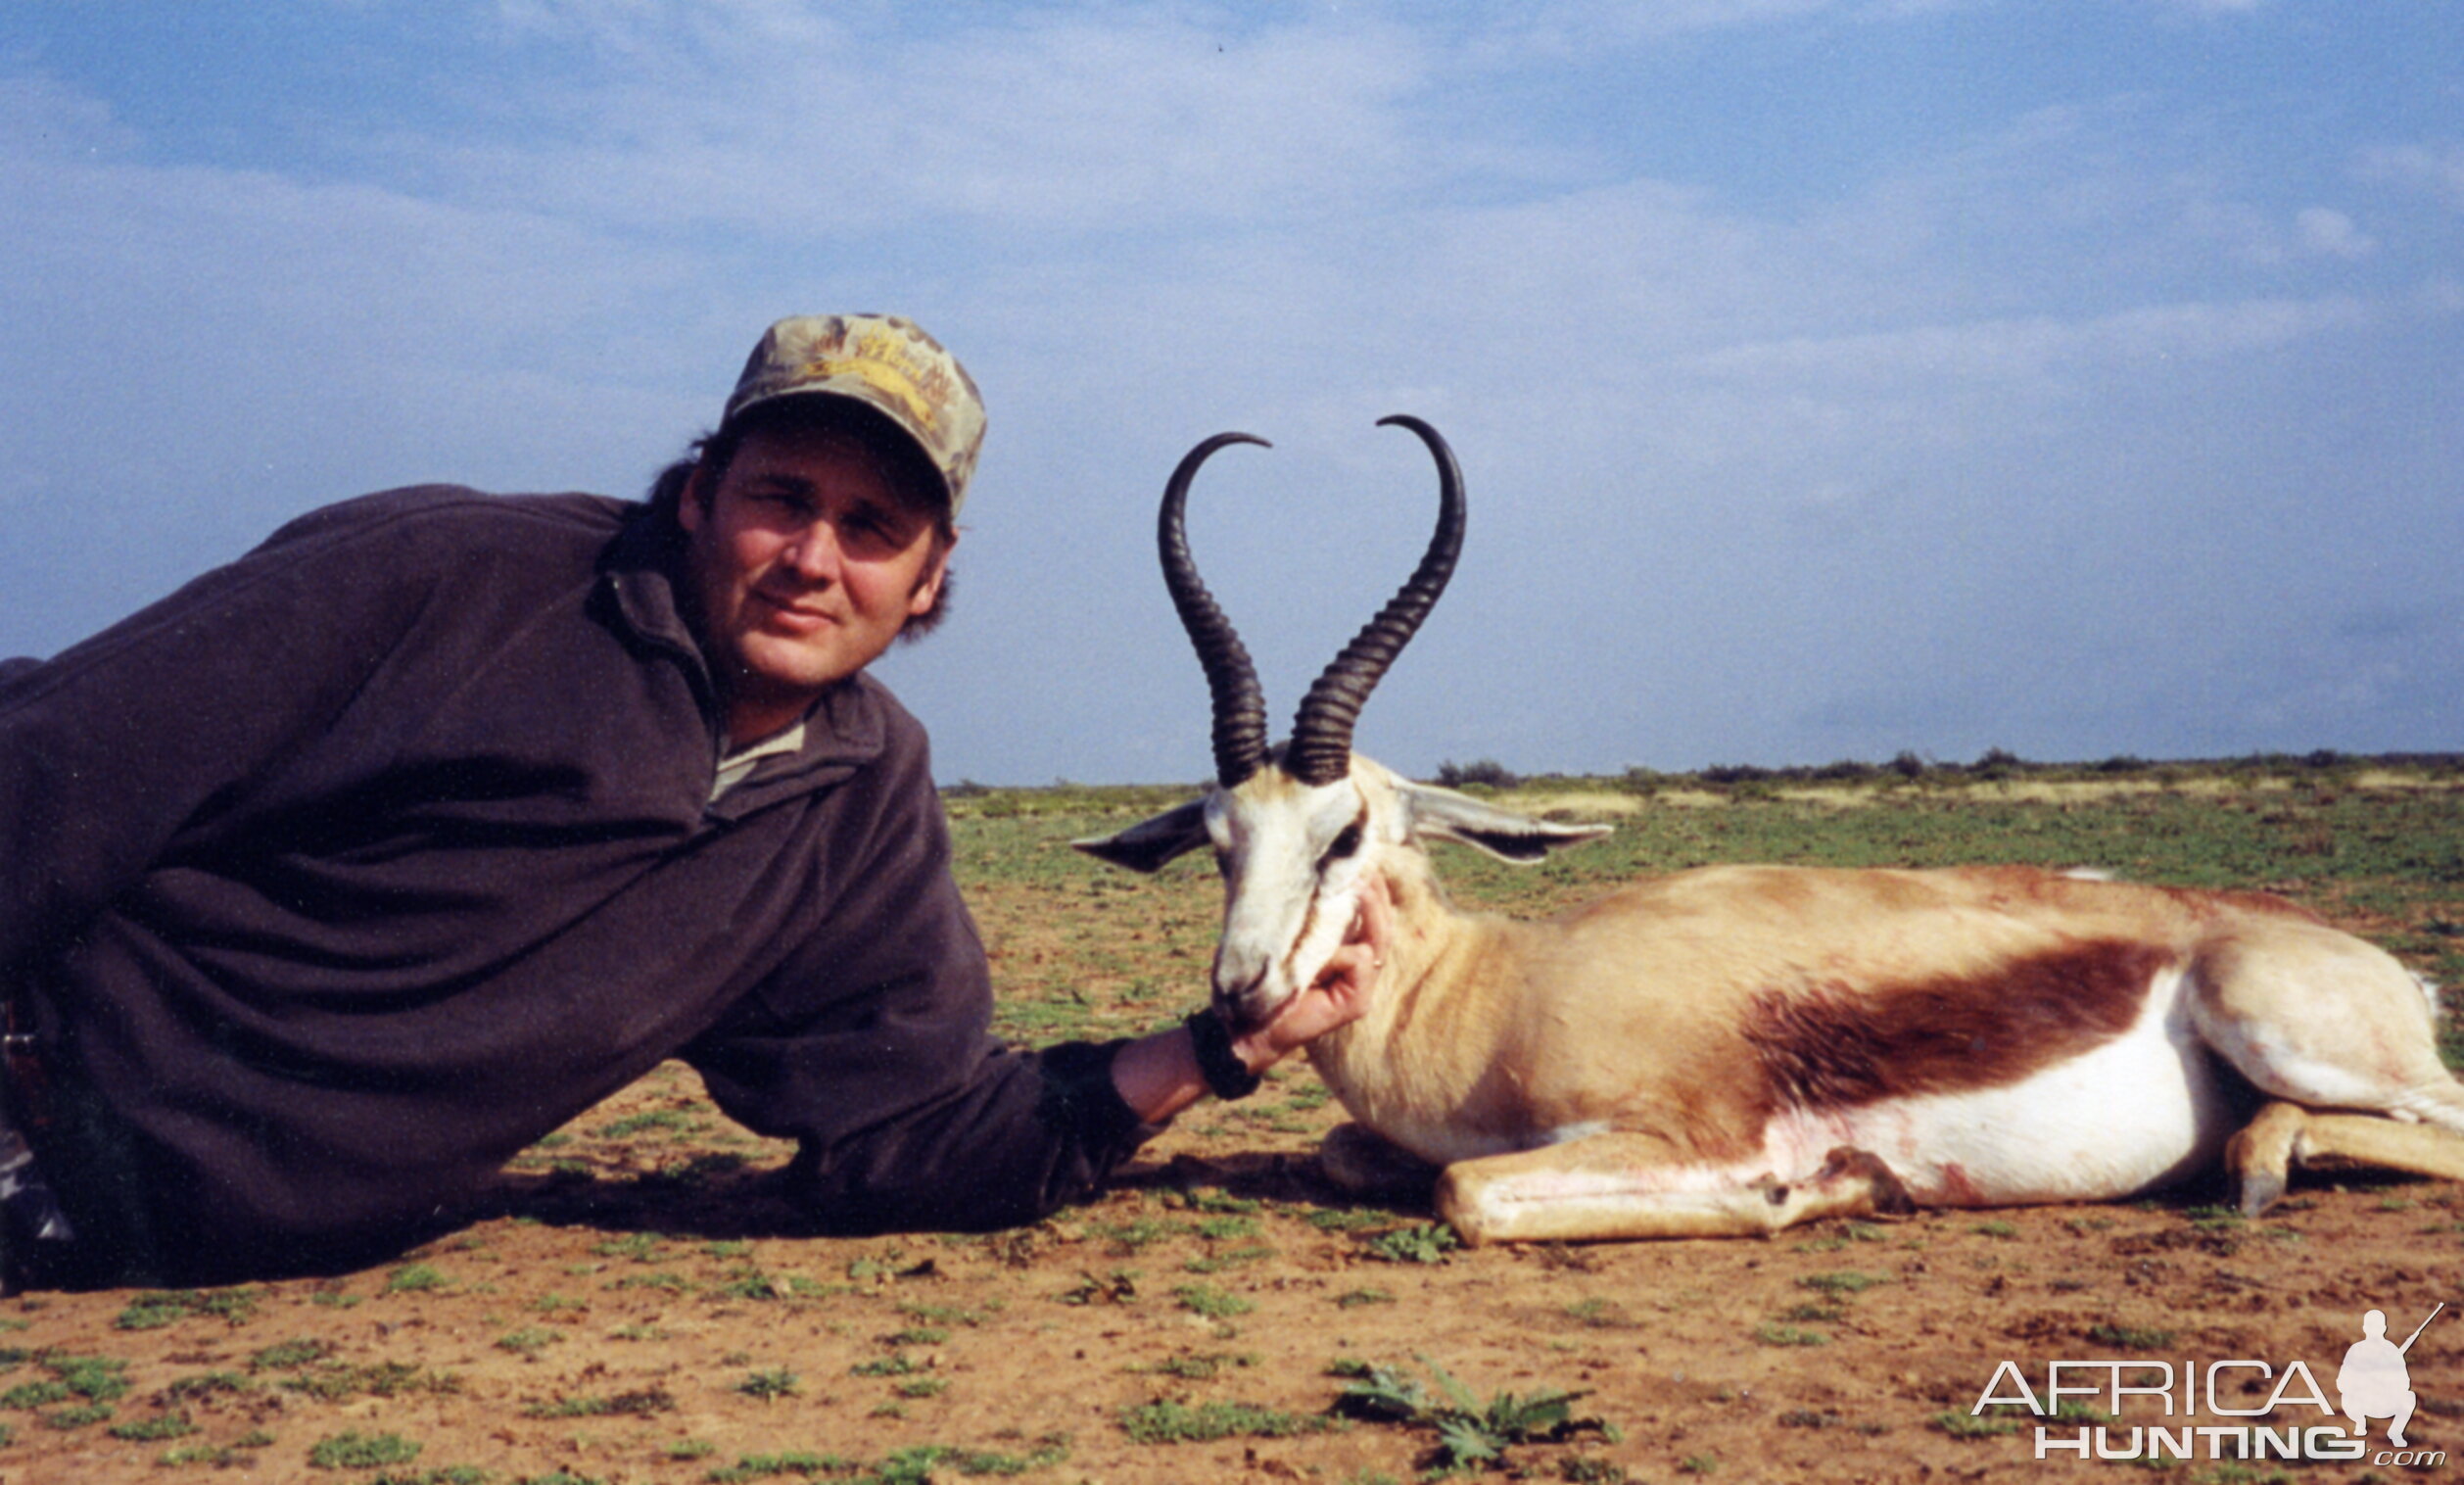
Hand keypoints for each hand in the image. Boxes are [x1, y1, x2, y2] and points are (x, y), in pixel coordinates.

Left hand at [1233, 870, 1393, 1070]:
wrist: (1249, 1026)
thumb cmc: (1262, 979)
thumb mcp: (1288, 939)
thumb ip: (1307, 916)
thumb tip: (1311, 873)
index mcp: (1345, 954)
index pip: (1372, 919)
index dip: (1372, 891)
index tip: (1362, 862)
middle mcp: (1360, 971)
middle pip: (1383, 927)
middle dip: (1378, 894)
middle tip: (1366, 866)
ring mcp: (1362, 988)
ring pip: (1378, 941)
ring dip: (1368, 909)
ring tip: (1358, 883)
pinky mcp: (1358, 1003)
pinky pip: (1360, 960)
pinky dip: (1341, 953)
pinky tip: (1319, 959)